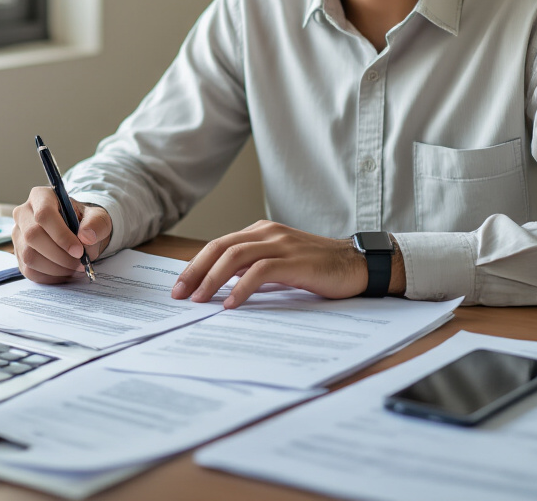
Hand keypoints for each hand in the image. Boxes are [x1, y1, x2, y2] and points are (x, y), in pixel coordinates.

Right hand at [11, 187, 112, 283]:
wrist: (79, 232)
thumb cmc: (85, 221)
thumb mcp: (98, 217)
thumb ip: (96, 224)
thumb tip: (86, 237)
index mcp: (41, 196)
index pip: (44, 214)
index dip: (61, 235)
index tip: (79, 250)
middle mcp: (23, 213)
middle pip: (32, 236)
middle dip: (59, 255)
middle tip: (80, 263)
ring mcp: (18, 234)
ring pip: (29, 256)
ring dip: (56, 268)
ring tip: (75, 267)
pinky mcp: (18, 254)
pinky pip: (29, 270)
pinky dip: (50, 276)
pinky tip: (65, 272)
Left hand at [171, 221, 366, 307]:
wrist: (357, 265)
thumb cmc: (318, 268)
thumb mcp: (280, 265)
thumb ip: (254, 269)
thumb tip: (223, 285)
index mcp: (261, 232)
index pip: (218, 245)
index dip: (196, 265)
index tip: (180, 286)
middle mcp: (267, 233)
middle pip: (220, 248)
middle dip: (195, 271)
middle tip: (179, 293)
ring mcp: (281, 244)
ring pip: (235, 256)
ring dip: (212, 279)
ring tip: (198, 300)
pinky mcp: (295, 261)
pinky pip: (260, 271)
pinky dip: (241, 288)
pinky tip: (230, 304)